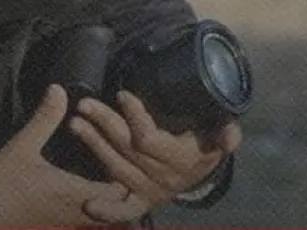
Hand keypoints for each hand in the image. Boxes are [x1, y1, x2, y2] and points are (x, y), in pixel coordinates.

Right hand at [0, 84, 152, 226]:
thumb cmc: (2, 179)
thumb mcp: (23, 144)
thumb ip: (45, 118)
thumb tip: (59, 89)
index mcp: (74, 192)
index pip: (118, 192)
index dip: (127, 175)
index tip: (128, 153)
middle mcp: (76, 212)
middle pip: (115, 208)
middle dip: (122, 187)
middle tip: (122, 160)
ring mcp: (66, 222)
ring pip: (100, 215)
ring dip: (108, 197)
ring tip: (109, 170)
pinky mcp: (55, 224)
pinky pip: (85, 218)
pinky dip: (94, 204)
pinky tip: (87, 183)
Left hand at [69, 90, 242, 219]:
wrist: (200, 170)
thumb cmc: (206, 141)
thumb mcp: (219, 131)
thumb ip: (226, 133)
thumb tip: (231, 137)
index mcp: (182, 160)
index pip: (150, 140)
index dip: (135, 117)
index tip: (122, 95)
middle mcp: (164, 179)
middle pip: (128, 150)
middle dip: (105, 124)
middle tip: (85, 104)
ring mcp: (150, 192)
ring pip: (118, 169)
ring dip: (94, 146)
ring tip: (75, 124)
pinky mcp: (141, 202)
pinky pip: (124, 211)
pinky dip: (108, 211)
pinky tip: (88, 205)